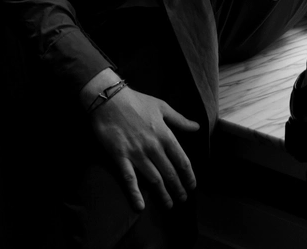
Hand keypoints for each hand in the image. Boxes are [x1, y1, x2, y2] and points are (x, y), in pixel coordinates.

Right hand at [89, 86, 199, 211]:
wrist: (109, 99)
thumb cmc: (137, 101)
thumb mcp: (162, 106)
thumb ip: (180, 120)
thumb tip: (197, 127)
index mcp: (165, 134)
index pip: (182, 160)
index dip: (189, 175)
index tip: (192, 185)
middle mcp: (153, 147)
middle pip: (170, 173)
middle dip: (178, 188)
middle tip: (183, 199)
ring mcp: (137, 153)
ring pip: (154, 179)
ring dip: (163, 194)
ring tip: (169, 205)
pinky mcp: (120, 157)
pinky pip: (129, 179)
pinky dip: (135, 194)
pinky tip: (140, 206)